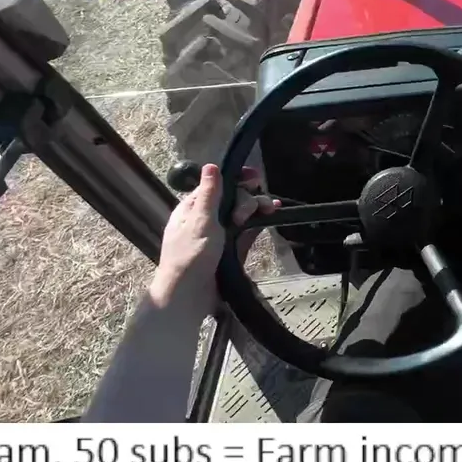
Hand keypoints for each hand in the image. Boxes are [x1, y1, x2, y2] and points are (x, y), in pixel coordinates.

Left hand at [150, 163, 279, 317]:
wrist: (190, 296)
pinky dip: (259, 222)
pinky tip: (272, 215)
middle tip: (249, 212)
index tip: (254, 177)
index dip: (236, 178)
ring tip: (268, 211)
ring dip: (256, 208)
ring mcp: (219, 234)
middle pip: (232, 198)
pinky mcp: (230, 249)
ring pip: (242, 213)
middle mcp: (206, 218)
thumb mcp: (201, 221)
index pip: (217, 185)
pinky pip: (247, 231)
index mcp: (193, 208)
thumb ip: (209, 194)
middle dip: (247, 197)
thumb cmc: (191, 257)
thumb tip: (211, 165)